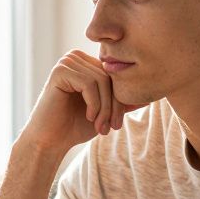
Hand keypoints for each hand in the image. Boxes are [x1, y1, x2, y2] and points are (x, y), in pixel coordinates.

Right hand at [20, 50, 141, 152]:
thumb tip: (150, 96)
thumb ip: (123, 102)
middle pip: (110, 76)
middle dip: (114, 105)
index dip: (120, 99)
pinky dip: (94, 104)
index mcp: (86, 63)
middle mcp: (76, 57)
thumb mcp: (106, 112)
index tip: (117, 124)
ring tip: (101, 126)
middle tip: (111, 127)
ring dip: (105, 108)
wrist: (50, 140)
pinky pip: (89, 83)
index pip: (115, 75)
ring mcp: (67, 62)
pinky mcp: (60, 71)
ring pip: (101, 80)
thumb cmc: (75, 126)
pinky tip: (89, 117)